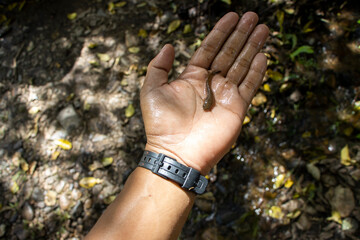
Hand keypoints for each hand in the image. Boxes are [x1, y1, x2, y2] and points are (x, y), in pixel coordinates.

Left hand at [140, 12, 268, 173]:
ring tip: (263, 29)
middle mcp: (211, 83)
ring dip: (252, 47)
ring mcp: (225, 95)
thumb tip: (169, 45)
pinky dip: (257, 71)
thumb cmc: (161, 123)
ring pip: (242, 65)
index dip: (221, 32)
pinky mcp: (236, 108)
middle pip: (229, 53)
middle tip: (253, 17)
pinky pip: (250, 86)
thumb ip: (159, 66)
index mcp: (192, 77)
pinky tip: (263, 56)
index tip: (232, 16)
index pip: (210, 49)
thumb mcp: (152, 89)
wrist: (177, 152)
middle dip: (241, 35)